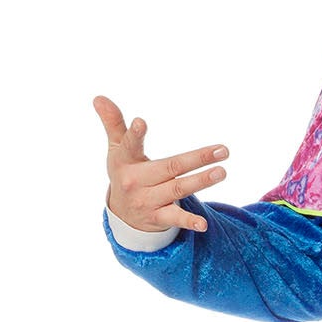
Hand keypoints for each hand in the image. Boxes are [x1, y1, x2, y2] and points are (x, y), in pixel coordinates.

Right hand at [93, 95, 228, 234]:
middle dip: (197, 159)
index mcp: (125, 161)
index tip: (141, 121)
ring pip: (178, 189)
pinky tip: (203, 224)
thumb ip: (113, 123)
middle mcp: (136, 181)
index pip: (130, 145)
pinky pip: (175, 219)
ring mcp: (147, 200)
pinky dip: (189, 222)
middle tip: (222, 150)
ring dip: (201, 181)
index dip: (135, 134)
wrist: (123, 214)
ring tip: (221, 172)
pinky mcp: (158, 217)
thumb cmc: (125, 172)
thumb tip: (98, 97)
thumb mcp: (117, 149)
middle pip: (170, 167)